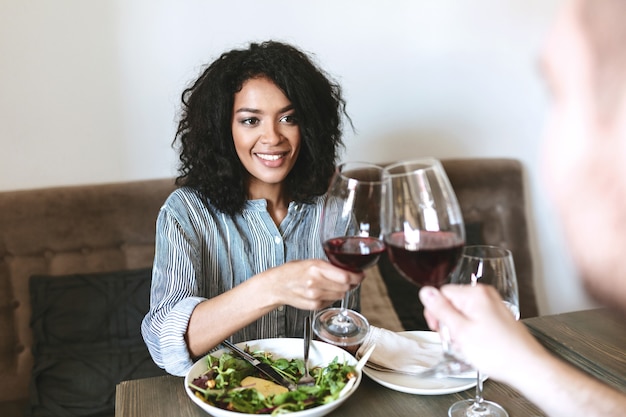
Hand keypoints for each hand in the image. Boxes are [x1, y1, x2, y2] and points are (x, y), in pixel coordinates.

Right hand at [267, 259, 363, 310]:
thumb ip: (328, 266)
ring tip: (334, 284)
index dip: (357, 276)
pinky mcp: (315, 306)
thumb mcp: (310, 262)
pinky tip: (325, 291)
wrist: (276, 286)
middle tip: (351, 279)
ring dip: (343, 290)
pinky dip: (333, 297)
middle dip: (352, 283)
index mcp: (316, 268)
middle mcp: (316, 283)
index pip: (346, 276)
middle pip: (346, 287)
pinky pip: (332, 302)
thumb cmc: (292, 272)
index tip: (360, 274)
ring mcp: (315, 296)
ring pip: (341, 295)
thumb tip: (347, 269)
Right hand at [419, 284, 545, 382]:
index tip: (439, 329)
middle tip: (454, 340)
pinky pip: (475, 319)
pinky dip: (471, 331)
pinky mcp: (498, 317)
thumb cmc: (498, 352)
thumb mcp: (460, 331)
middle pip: (453, 302)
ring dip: (459, 329)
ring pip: (463, 312)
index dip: (436, 312)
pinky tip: (476, 346)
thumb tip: (425, 292)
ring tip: (467, 345)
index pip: (442, 293)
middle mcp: (486, 295)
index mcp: (475, 294)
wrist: (527, 367)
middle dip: (449, 322)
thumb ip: (440, 309)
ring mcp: (494, 306)